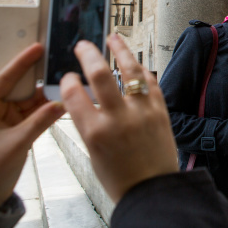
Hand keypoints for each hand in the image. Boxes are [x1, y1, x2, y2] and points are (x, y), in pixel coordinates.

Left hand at [0, 43, 64, 208]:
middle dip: (38, 77)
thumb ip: (40, 121)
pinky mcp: (14, 125)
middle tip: (57, 63)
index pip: (3, 79)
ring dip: (46, 94)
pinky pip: (33, 111)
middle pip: (19, 86)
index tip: (37, 48)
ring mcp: (3, 116)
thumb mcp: (16, 144)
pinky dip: (46, 108)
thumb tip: (62, 103)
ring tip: (66, 82)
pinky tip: (62, 100)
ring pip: (29, 99)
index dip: (22, 64)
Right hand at [60, 35, 178, 203]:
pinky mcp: (160, 111)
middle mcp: (118, 119)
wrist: (153, 189)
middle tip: (83, 45)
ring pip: (132, 71)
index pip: (73, 94)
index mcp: (95, 133)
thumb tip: (83, 98)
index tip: (68, 76)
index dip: (67, 80)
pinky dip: (142, 71)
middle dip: (89, 54)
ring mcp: (142, 112)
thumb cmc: (121, 177)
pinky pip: (151, 83)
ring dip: (121, 50)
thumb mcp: (93, 152)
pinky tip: (136, 64)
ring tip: (114, 38)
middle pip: (100, 75)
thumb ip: (88, 123)